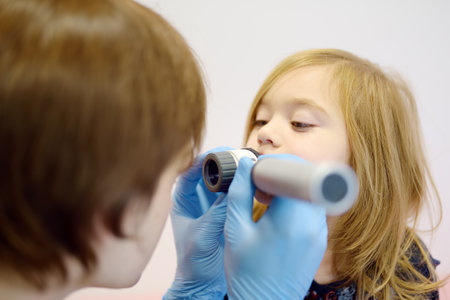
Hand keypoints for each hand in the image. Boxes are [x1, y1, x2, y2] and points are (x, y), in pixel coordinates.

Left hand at [164, 147, 231, 299]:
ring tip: (246, 166)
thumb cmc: (193, 263)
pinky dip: (241, 187)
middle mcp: (197, 199)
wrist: (204, 284)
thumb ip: (216, 214)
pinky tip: (251, 183)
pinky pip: (234, 194)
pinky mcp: (226, 212)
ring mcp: (212, 205)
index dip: (201, 161)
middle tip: (237, 156)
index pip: (188, 172)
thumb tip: (233, 192)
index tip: (217, 154)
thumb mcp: (203, 236)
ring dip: (233, 173)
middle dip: (221, 161)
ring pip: (222, 180)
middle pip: (207, 171)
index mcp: (182, 202)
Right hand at [224, 155, 327, 298]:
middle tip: (261, 188)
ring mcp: (320, 234)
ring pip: (309, 195)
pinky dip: (296, 206)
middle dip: (282, 175)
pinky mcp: (320, 242)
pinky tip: (278, 219)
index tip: (259, 172)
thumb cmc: (246, 273)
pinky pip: (312, 211)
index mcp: (290, 219)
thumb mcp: (235, 231)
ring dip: (290, 191)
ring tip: (268, 204)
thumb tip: (245, 164)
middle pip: (305, 180)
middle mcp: (312, 224)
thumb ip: (239, 193)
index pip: (294, 172)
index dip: (276, 164)